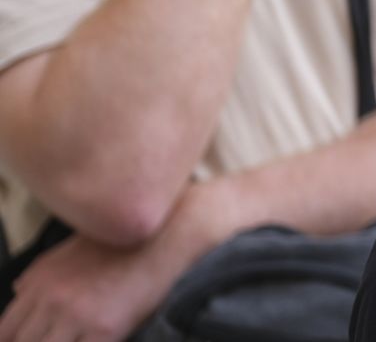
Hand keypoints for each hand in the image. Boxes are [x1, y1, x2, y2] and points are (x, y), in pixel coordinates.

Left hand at [0, 183, 241, 341]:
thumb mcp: (75, 246)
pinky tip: (101, 341)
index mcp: (39, 279)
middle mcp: (49, 297)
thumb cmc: (131, 237)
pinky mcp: (104, 328)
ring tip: (82, 338)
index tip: (32, 340)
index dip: (15, 341)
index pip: (5, 328)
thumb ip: (45, 274)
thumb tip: (22, 290)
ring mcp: (75, 314)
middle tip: (64, 338)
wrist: (173, 230)